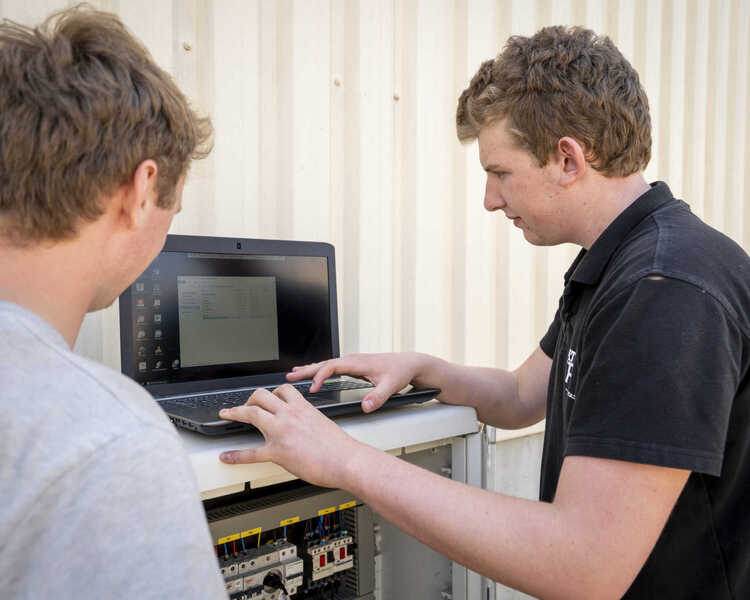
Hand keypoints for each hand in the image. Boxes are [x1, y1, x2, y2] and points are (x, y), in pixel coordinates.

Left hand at [218, 384, 361, 488]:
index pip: (282, 390)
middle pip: (261, 395)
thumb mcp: (323, 423)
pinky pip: (251, 453)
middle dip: (249, 398)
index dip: (271, 392)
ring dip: (235, 412)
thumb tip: (305, 427)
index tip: (265, 395)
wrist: (346, 460)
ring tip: (227, 414)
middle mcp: (289, 415)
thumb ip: (309, 421)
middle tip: (244, 405)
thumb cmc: (339, 447)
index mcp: (303, 408)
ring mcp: (281, 432)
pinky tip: (227, 456)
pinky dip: (236, 455)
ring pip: (252, 413)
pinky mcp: (277, 452)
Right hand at [286, 352, 432, 411]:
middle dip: (306, 370)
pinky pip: (332, 367)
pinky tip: (314, 375)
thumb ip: (378, 396)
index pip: (332, 366)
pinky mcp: (354, 366)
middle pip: (324, 363)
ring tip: (294, 374)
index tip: (312, 388)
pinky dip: (320, 370)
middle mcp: (353, 360)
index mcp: (358, 363)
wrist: (410, 363)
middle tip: (290, 376)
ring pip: (327, 364)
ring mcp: (353, 362)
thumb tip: (366, 406)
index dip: (320, 376)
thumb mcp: (391, 386)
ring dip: (310, 369)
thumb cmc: (401, 371)